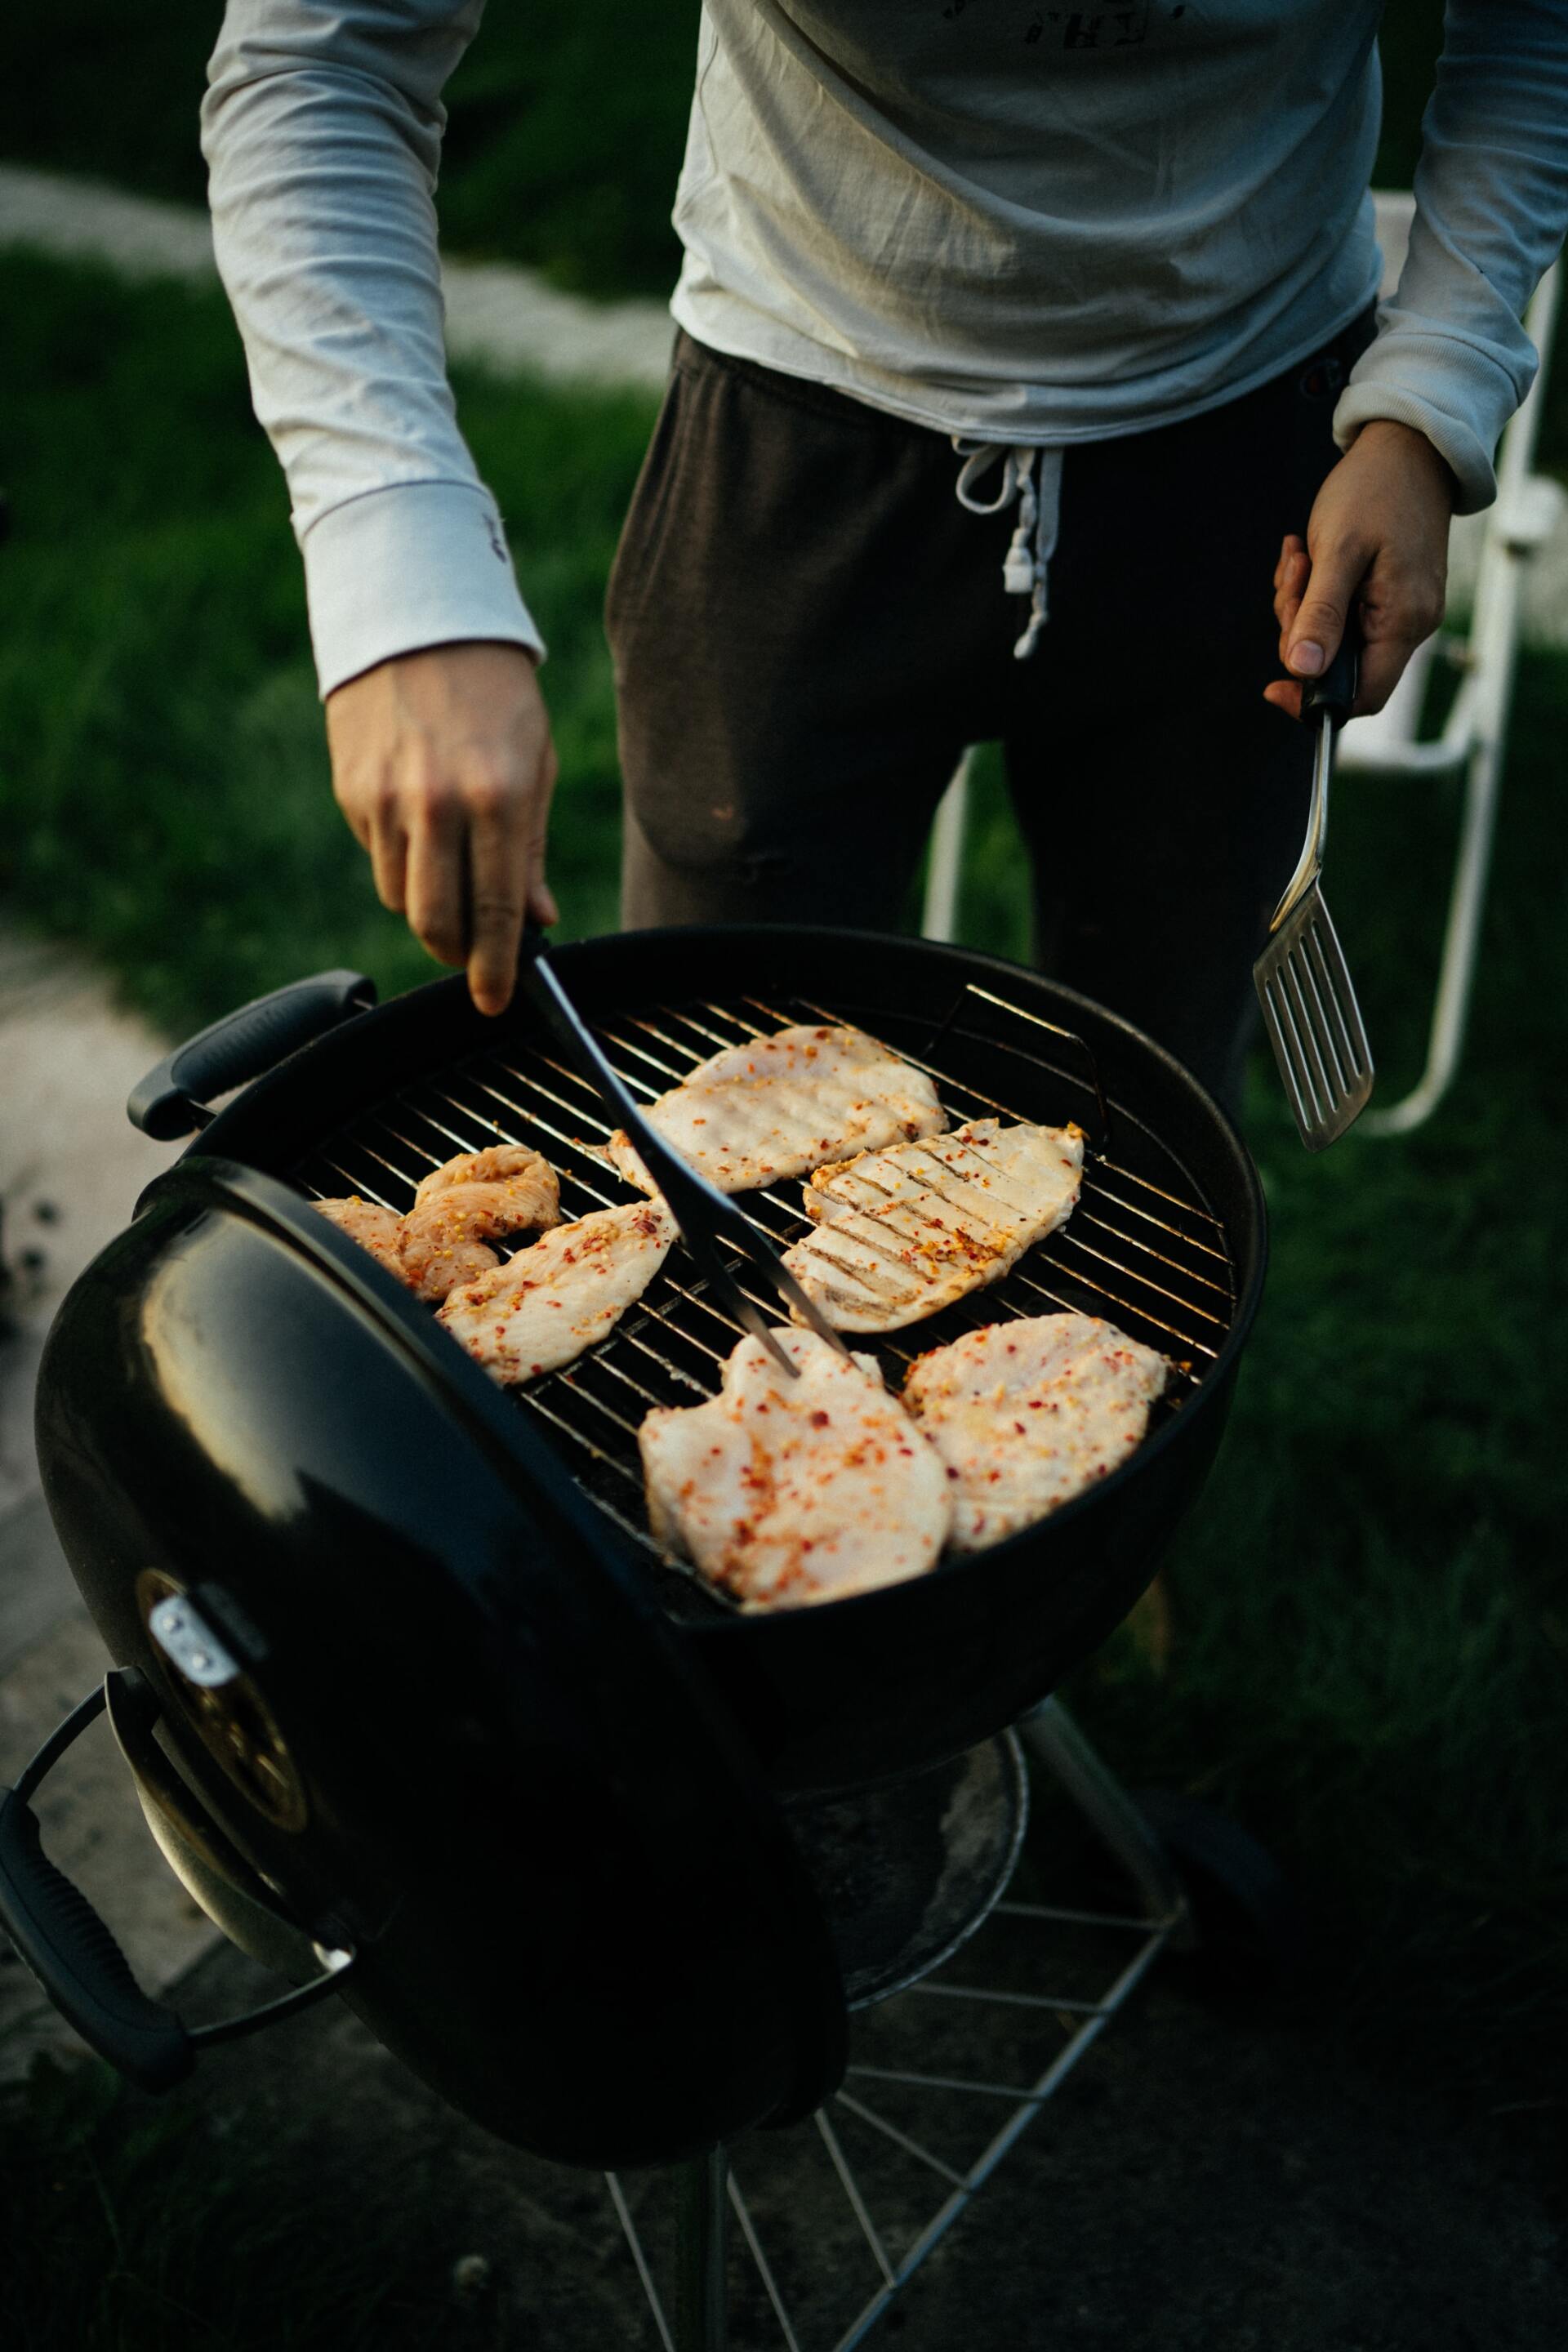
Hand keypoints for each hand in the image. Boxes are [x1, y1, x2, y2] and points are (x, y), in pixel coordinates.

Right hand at [326, 641, 558, 1015]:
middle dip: (455, 952)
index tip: (495, 1001)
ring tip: (451, 870)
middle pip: (435, 922)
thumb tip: (539, 919)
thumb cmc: (494, 694)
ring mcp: (385, 799)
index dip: (496, 966)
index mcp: (497, 797)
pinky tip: (418, 821)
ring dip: (427, 906)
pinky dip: (401, 860)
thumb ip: (530, 848)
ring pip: (400, 897)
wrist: (416, 618)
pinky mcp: (351, 791)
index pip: (497, 909)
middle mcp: (436, 804)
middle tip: (471, 955)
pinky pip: (377, 856)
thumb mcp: (533, 762)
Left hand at [1264, 419, 1454, 721]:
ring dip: (1302, 604)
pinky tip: (1309, 556)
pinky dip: (1315, 591)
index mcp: (1404, 622)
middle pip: (1339, 667)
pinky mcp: (1389, 594)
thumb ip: (1321, 615)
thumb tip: (1303, 670)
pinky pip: (1340, 614)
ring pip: (1333, 639)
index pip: (1361, 698)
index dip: (1313, 700)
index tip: (1273, 684)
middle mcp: (1411, 624)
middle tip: (1294, 578)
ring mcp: (1401, 609)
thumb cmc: (1375, 489)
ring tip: (1301, 556)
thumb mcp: (1338, 552)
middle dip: (1300, 631)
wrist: (1408, 446)